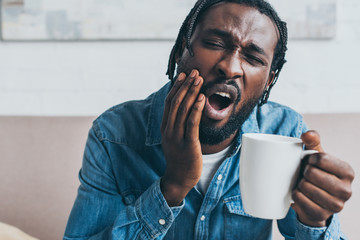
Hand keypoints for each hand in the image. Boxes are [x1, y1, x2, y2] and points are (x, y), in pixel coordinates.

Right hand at [160, 70, 205, 205]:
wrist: (179, 178)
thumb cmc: (180, 157)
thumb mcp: (174, 138)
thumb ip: (177, 123)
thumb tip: (185, 108)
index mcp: (165, 126)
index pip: (170, 102)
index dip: (177, 87)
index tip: (184, 74)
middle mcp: (169, 129)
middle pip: (176, 102)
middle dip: (186, 86)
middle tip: (195, 72)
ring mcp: (177, 137)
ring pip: (183, 110)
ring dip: (191, 93)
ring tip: (199, 80)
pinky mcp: (188, 144)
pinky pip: (191, 123)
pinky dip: (196, 109)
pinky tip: (202, 98)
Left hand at [292, 130, 354, 226]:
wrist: (314, 199)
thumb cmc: (316, 172)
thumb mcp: (316, 156)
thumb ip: (313, 140)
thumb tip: (307, 134)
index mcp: (347, 172)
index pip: (321, 159)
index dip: (309, 159)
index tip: (311, 163)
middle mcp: (346, 190)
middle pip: (311, 173)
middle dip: (304, 172)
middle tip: (306, 176)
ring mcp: (335, 205)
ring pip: (305, 187)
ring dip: (299, 184)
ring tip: (304, 184)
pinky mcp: (321, 215)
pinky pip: (299, 199)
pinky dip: (295, 195)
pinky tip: (300, 194)